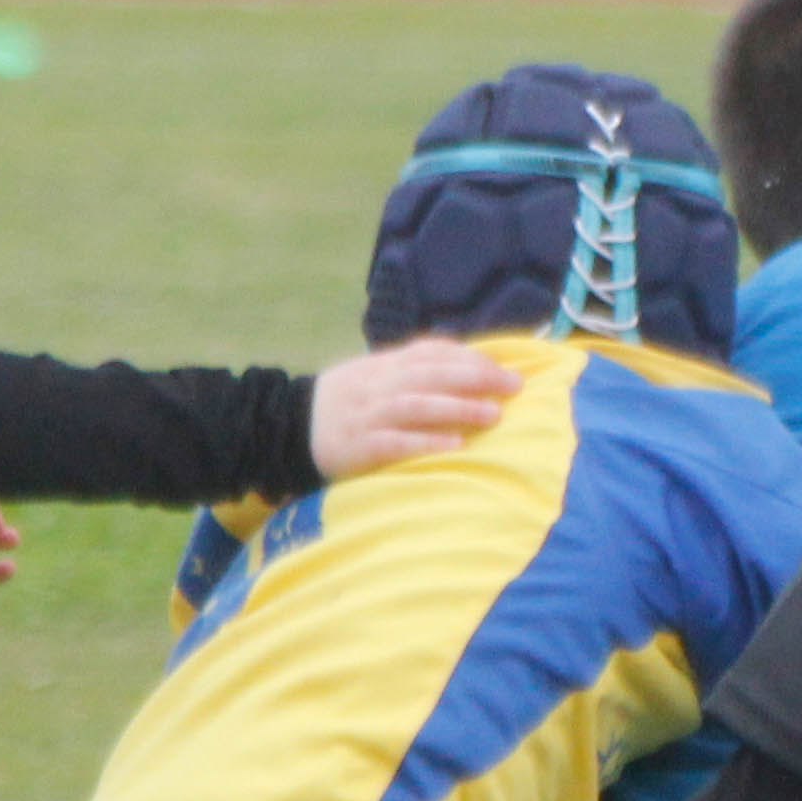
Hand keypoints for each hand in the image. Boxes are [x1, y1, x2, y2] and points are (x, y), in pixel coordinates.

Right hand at [314, 337, 514, 478]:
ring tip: (494, 415)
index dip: (469, 358)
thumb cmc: (346, 403)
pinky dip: (425, 443)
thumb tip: (466, 362)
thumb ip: (413, 369)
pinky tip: (454, 446)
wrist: (288, 427)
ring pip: (416, 406)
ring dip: (457, 408)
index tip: (505, 367)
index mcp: (384, 366)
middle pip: (430, 375)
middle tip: (513, 387)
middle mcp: (378, 386)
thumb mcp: (375, 376)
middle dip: (475, 378)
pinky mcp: (358, 446)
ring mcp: (367, 415)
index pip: (431, 353)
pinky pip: (394, 443)